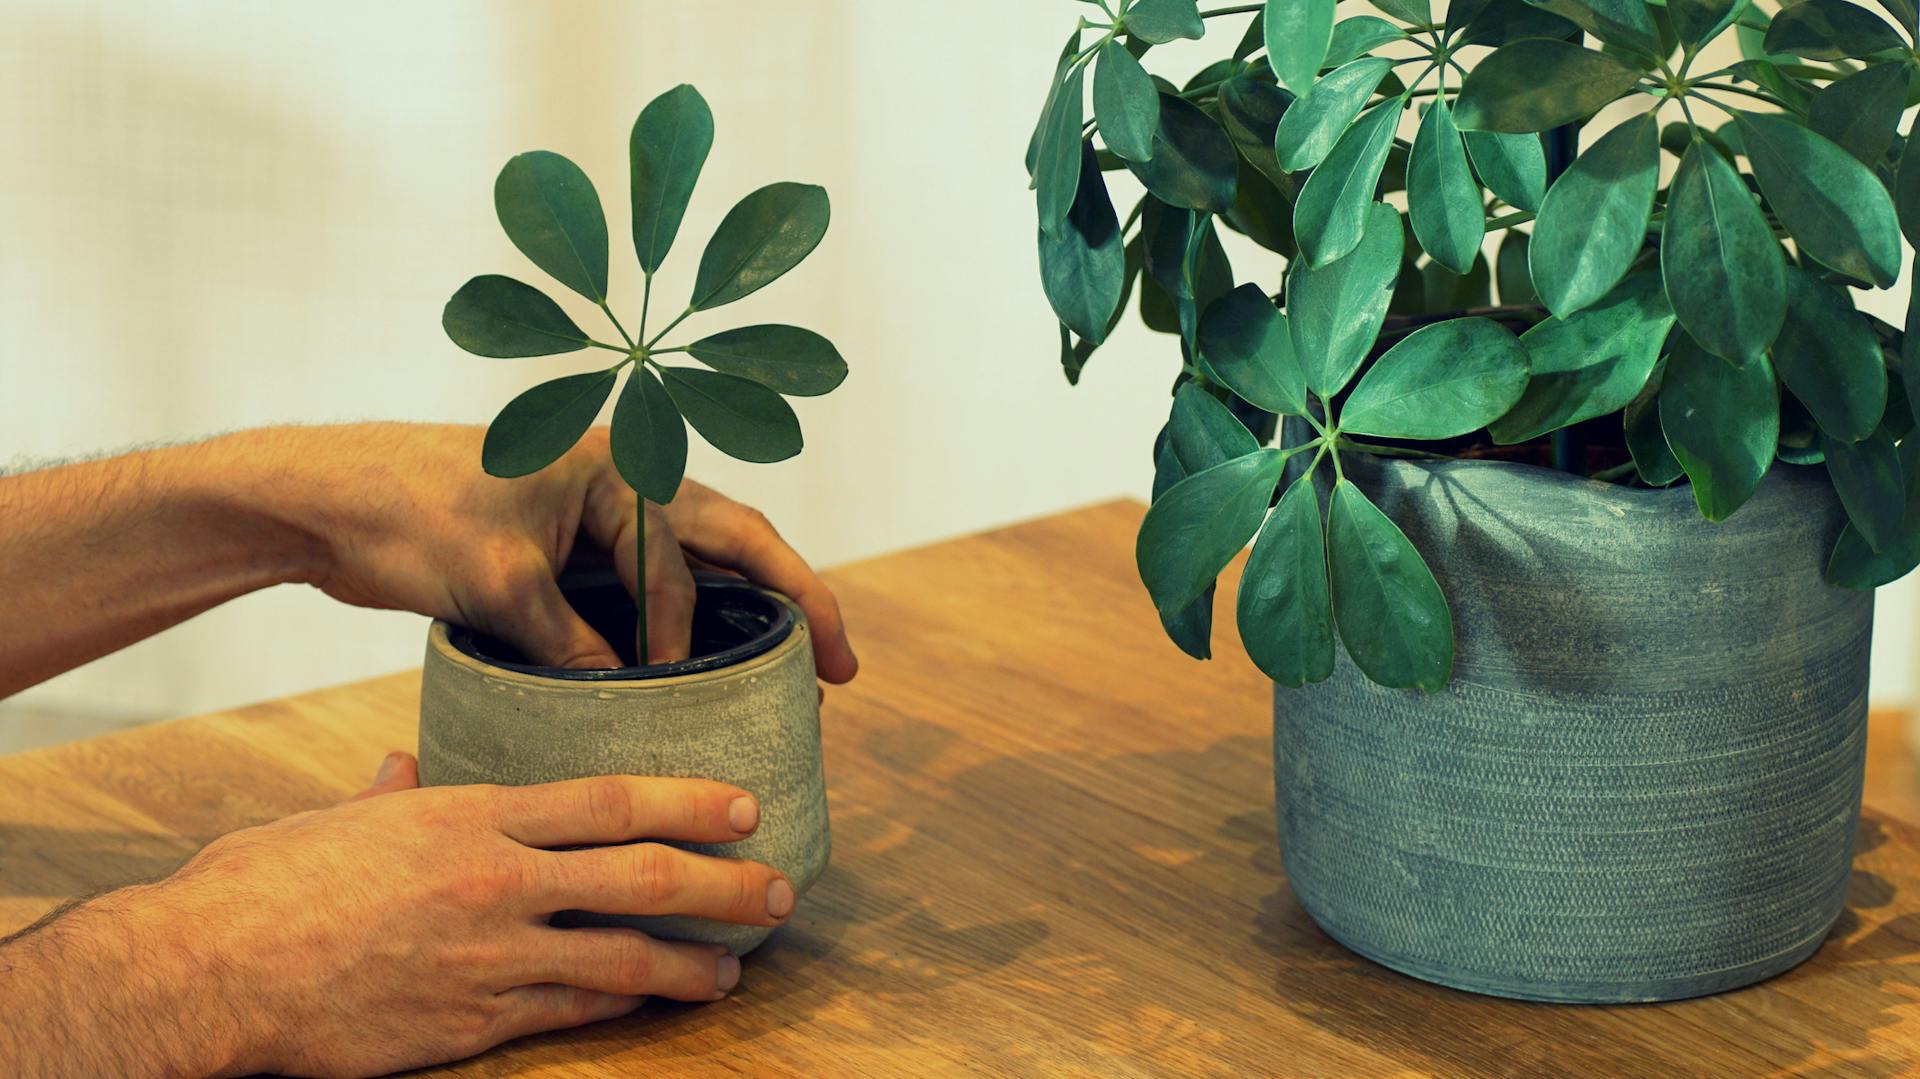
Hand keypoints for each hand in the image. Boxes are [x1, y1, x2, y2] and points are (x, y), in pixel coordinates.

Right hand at [0, 753, 797, 1077]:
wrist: (209, 974)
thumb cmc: (264, 885)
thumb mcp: (337, 820)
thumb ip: (391, 794)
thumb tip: (405, 767)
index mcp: (470, 816)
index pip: (610, 799)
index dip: (689, 802)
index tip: (745, 805)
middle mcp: (495, 882)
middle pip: (640, 876)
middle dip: (723, 883)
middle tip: (778, 886)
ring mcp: (489, 958)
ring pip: (621, 958)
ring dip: (691, 963)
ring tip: (735, 966)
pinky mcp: (471, 1023)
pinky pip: (570, 1013)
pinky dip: (622, 1007)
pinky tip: (657, 1003)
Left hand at [253, 423, 857, 676]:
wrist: (322, 500)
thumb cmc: (406, 513)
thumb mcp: (499, 583)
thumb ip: (571, 641)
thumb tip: (626, 697)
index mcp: (615, 464)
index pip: (689, 556)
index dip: (697, 634)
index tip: (689, 695)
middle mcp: (619, 478)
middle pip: (732, 541)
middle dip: (793, 601)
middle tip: (844, 667)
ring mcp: (594, 511)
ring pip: (693, 564)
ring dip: (740, 613)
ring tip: (790, 674)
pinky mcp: (563, 545)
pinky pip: (642, 586)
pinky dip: (676, 624)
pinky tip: (696, 669)